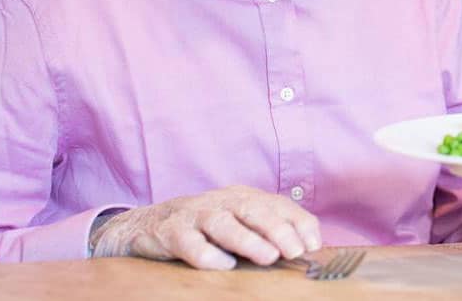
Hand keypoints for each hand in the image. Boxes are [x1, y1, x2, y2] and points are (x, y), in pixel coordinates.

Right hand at [89, 185, 322, 269]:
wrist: (148, 223)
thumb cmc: (205, 226)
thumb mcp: (238, 222)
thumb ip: (266, 230)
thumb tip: (306, 248)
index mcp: (242, 197)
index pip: (277, 204)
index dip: (298, 222)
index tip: (313, 244)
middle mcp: (221, 201)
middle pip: (252, 210)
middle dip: (277, 229)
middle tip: (295, 251)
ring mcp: (195, 215)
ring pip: (223, 223)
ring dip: (247, 239)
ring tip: (268, 256)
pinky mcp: (170, 233)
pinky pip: (189, 243)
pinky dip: (207, 254)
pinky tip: (223, 265)